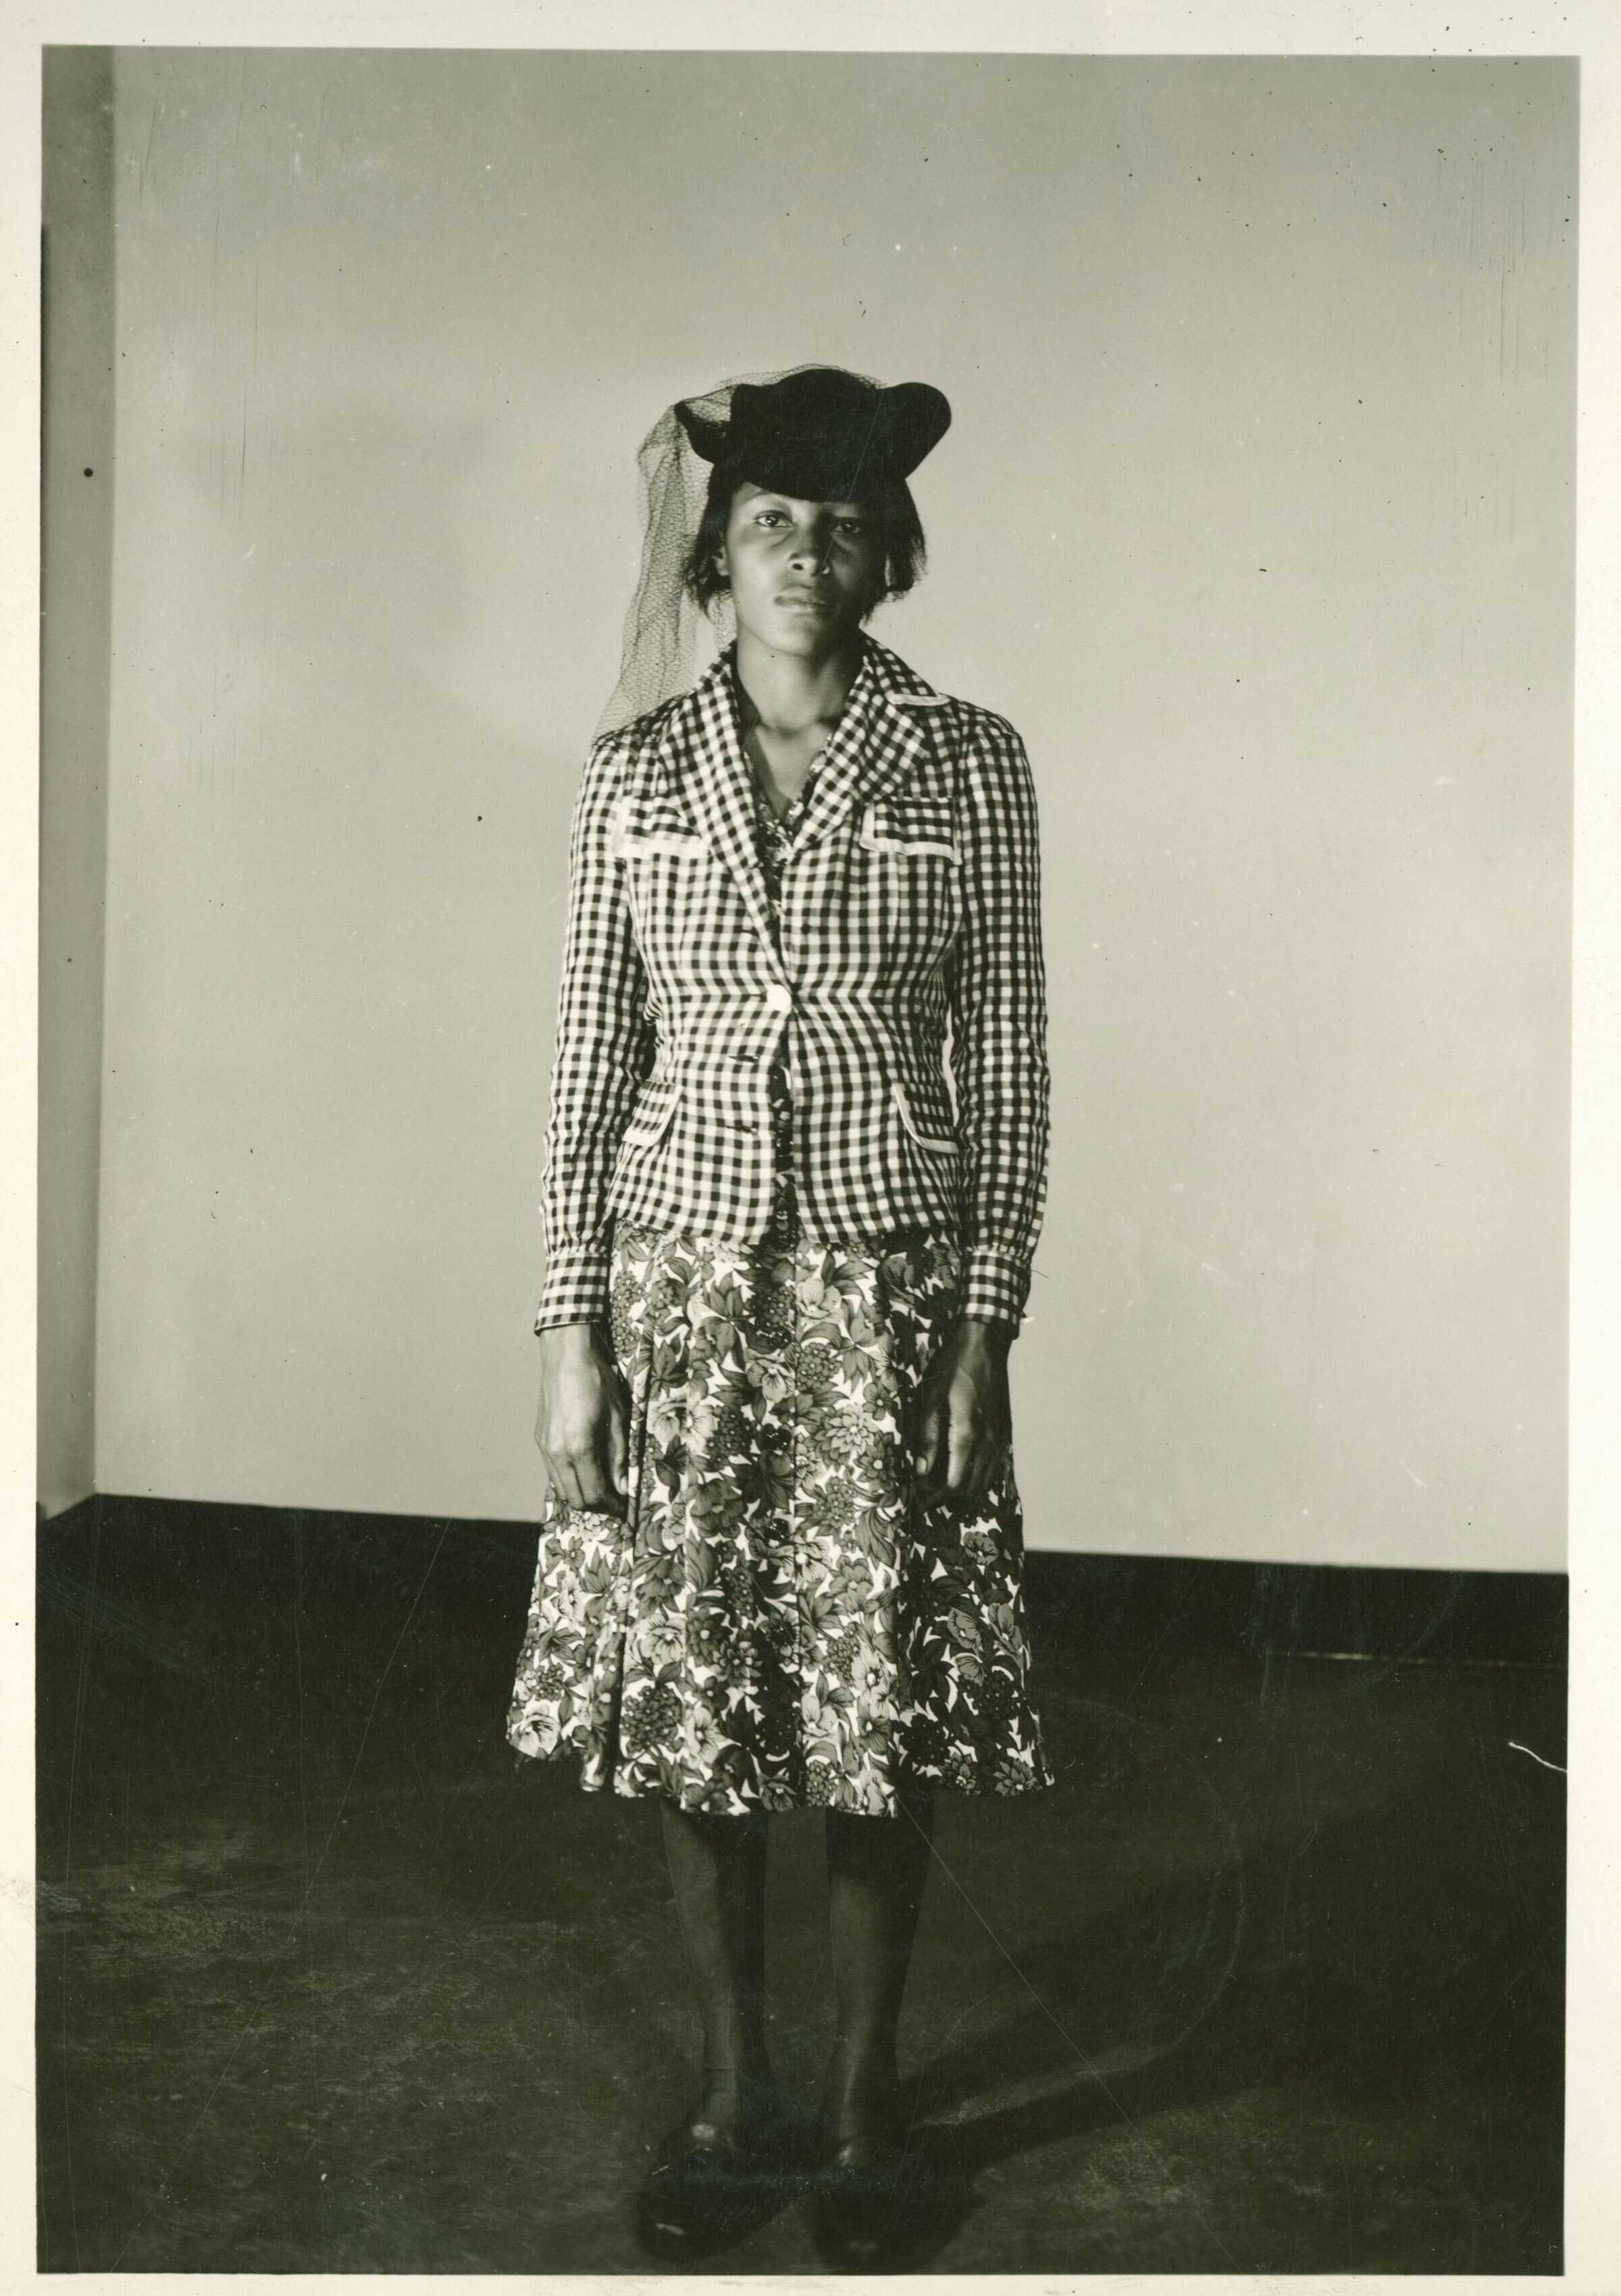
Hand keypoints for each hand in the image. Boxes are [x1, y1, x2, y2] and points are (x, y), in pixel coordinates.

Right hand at [535, 1322, 628, 1514]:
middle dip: (596, 1505)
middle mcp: (557, 1453)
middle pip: (575, 1499)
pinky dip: (569, 1479)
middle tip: (615, 1500)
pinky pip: (553, 1473)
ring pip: (561, 1489)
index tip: (625, 1506)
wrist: (566, 1356)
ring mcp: (545, 1448)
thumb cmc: (597, 1381)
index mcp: (579, 1447)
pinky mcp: (540, 1440)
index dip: (612, 1505)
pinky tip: (585, 1469)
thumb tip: (623, 1487)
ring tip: (602, 1486)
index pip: (594, 1494)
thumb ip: (619, 1457)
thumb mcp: (618, 1418)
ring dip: (581, 1494)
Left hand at [912, 1317, 1013, 1523]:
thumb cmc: (953, 1367)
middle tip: (928, 1502)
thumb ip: (927, 1437)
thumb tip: (920, 1472)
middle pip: (972, 1489)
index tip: (919, 1502)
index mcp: (967, 1434)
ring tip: (945, 1497)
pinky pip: (995, 1467)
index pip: (953, 1484)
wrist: (986, 1345)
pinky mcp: (1005, 1431)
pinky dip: (981, 1480)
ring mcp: (1001, 1437)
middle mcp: (989, 1442)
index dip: (935, 1498)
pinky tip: (968, 1478)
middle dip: (949, 1501)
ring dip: (967, 1494)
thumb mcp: (931, 1398)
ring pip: (986, 1481)